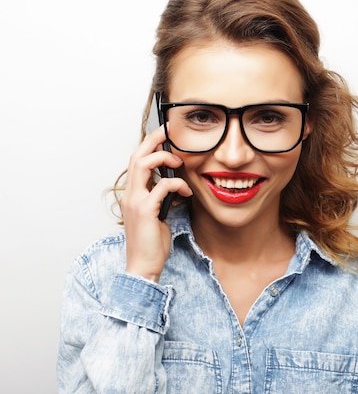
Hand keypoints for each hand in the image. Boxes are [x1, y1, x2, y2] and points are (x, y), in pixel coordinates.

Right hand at [120, 125, 192, 281]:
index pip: (136, 161)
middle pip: (136, 156)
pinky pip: (162, 186)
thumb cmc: (152, 243)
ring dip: (163, 157)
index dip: (149, 145)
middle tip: (170, 132)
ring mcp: (135, 201)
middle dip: (153, 140)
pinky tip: (187, 192)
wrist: (143, 266)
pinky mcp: (146, 210)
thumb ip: (161, 198)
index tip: (164, 134)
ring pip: (143, 164)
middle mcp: (130, 194)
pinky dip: (177, 184)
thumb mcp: (157, 214)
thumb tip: (174, 184)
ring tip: (180, 163)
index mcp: (132, 194)